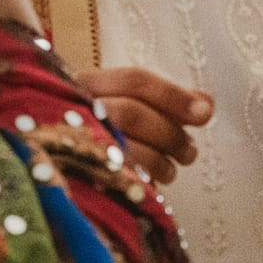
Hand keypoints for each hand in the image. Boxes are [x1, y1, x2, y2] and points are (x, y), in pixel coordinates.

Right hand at [75, 67, 213, 184]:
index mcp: (83, 84)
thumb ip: (163, 103)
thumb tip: (206, 103)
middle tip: (189, 151)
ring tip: (173, 169)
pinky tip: (155, 182)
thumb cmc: (98, 132)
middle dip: (170, 133)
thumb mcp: (125, 108)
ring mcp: (70, 143)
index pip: (134, 80)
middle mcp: (71, 109)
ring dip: (162, 160)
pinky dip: (145, 179)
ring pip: (125, 147)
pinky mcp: (75, 176)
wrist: (56, 165)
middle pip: (131, 113)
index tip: (205, 112)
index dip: (174, 95)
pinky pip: (118, 177)